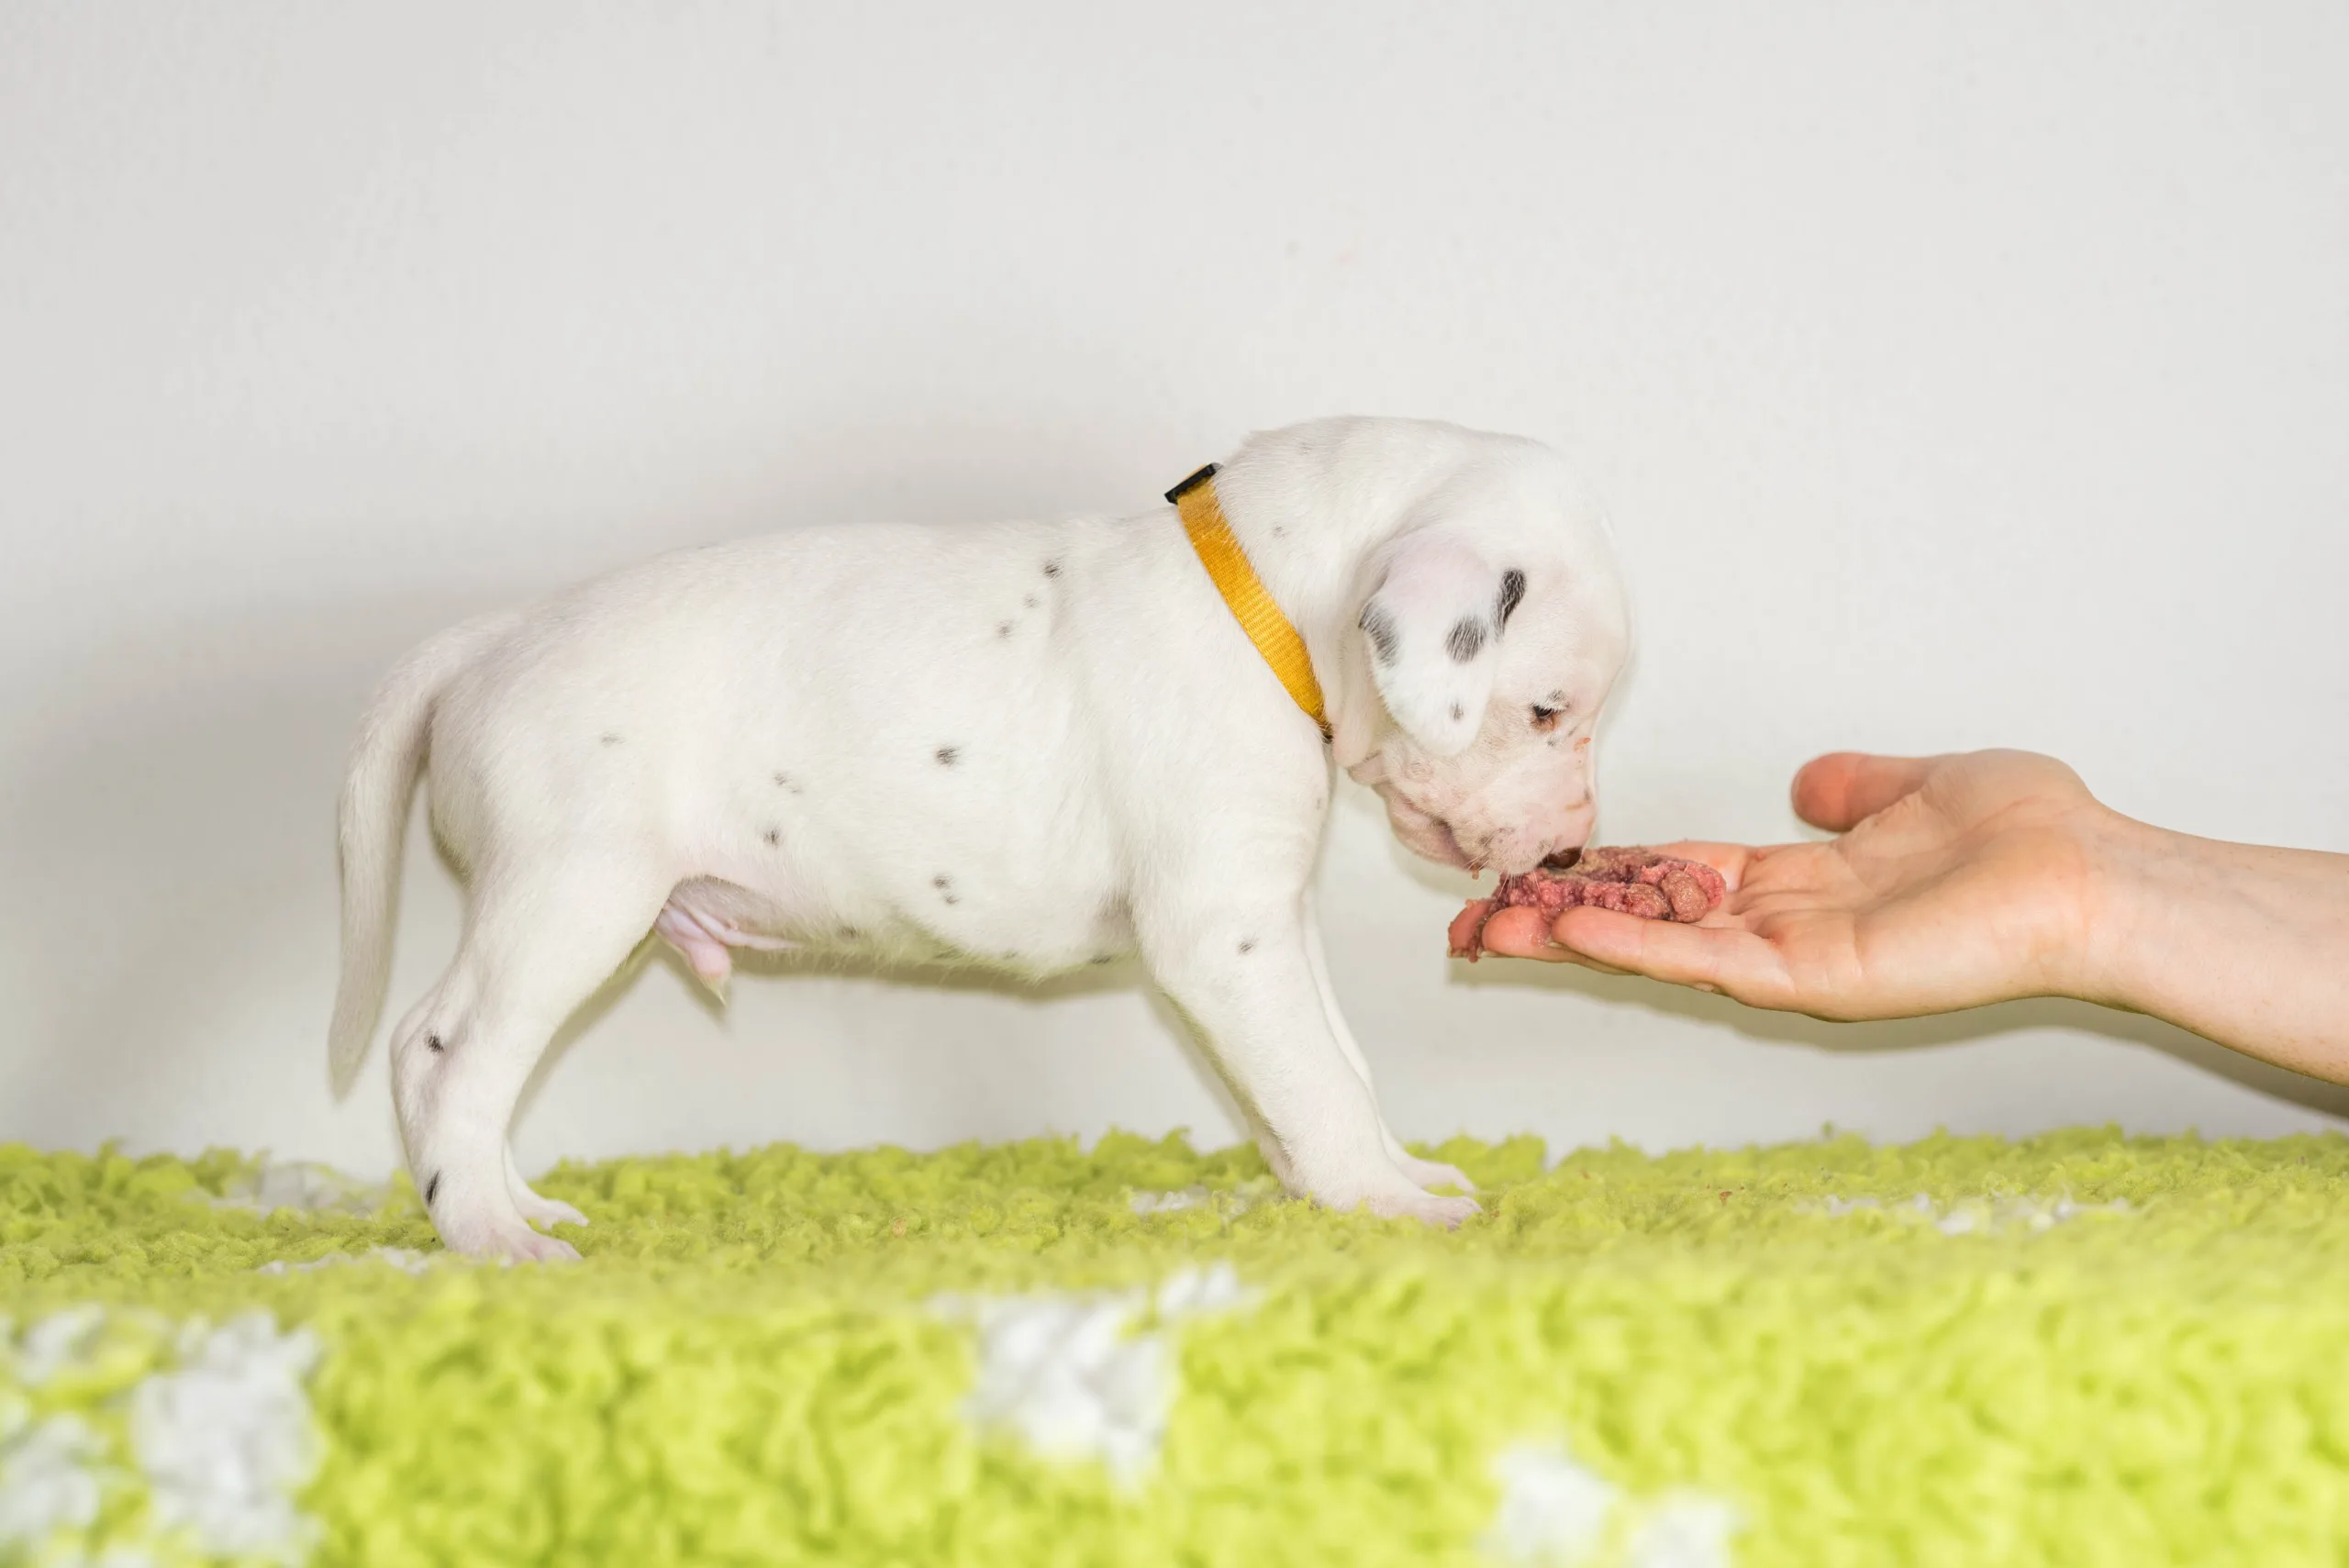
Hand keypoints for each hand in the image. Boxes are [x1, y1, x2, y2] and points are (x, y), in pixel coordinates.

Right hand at [1477, 750, 2120, 1019]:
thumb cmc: (2035, 834)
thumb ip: (1857, 784)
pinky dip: (1635, 949)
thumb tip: (1805, 780)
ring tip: (1491, 933)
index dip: (1611, 874)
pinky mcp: (1812, 980)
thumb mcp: (1923, 783)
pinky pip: (1706, 961)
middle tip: (1476, 924)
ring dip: (1572, 942)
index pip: (1683, 879)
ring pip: (1659, 948)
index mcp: (1808, 882)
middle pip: (1649, 921)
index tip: (1542, 870)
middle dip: (1559, 922)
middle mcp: (1788, 926)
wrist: (2092, 878)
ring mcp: (1794, 959)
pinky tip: (1573, 930)